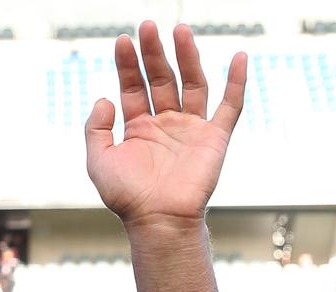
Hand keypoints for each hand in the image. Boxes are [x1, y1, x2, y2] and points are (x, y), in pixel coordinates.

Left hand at [85, 22, 247, 229]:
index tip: (122, 40)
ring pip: (192, 84)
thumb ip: (96, 128)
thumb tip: (105, 96)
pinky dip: (237, 82)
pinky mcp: (215, 138)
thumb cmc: (126, 196)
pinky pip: (230, 106)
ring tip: (180, 31)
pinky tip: (239, 57)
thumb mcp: (99, 160)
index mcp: (138, 126)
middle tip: (148, 26)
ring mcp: (191, 128)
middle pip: (161, 78)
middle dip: (154, 53)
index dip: (127, 64)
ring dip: (187, 57)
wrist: (157, 221)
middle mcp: (165, 122)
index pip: (133, 86)